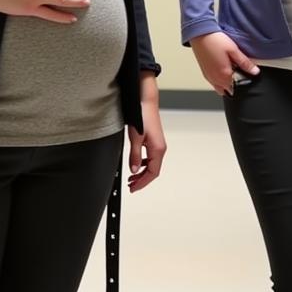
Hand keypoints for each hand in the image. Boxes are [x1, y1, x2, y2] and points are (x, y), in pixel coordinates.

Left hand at [127, 76, 165, 191]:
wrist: (146, 102)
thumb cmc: (142, 116)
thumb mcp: (135, 138)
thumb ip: (134, 156)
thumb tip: (133, 170)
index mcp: (158, 150)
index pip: (152, 173)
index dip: (142, 183)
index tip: (133, 188)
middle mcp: (160, 148)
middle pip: (153, 171)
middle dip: (142, 180)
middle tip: (130, 185)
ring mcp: (158, 144)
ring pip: (152, 164)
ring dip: (142, 172)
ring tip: (131, 177)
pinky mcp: (154, 141)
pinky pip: (150, 157)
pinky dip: (143, 163)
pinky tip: (136, 163)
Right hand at [189, 31, 259, 94]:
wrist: (200, 34)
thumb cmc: (215, 40)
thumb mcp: (234, 50)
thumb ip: (245, 63)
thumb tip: (255, 71)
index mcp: (224, 75)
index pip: (236, 88)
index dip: (242, 82)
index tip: (245, 74)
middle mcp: (215, 79)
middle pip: (228, 90)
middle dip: (234, 83)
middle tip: (238, 70)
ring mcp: (208, 77)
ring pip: (220, 87)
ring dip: (226, 82)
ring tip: (230, 68)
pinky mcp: (204, 72)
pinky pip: (213, 82)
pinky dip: (219, 79)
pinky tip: (222, 67)